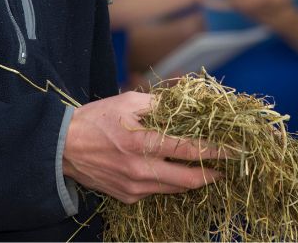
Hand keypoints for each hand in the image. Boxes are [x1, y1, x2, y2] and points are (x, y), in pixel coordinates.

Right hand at [63, 91, 220, 202]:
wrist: (63, 146)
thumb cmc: (97, 119)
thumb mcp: (129, 101)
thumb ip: (161, 104)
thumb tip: (189, 104)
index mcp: (142, 141)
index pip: (190, 149)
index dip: (216, 150)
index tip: (234, 149)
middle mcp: (141, 169)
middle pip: (189, 179)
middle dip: (213, 173)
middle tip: (228, 167)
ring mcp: (134, 186)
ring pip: (175, 188)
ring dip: (194, 180)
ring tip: (208, 170)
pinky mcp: (128, 196)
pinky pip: (157, 191)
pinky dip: (171, 182)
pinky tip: (176, 172)